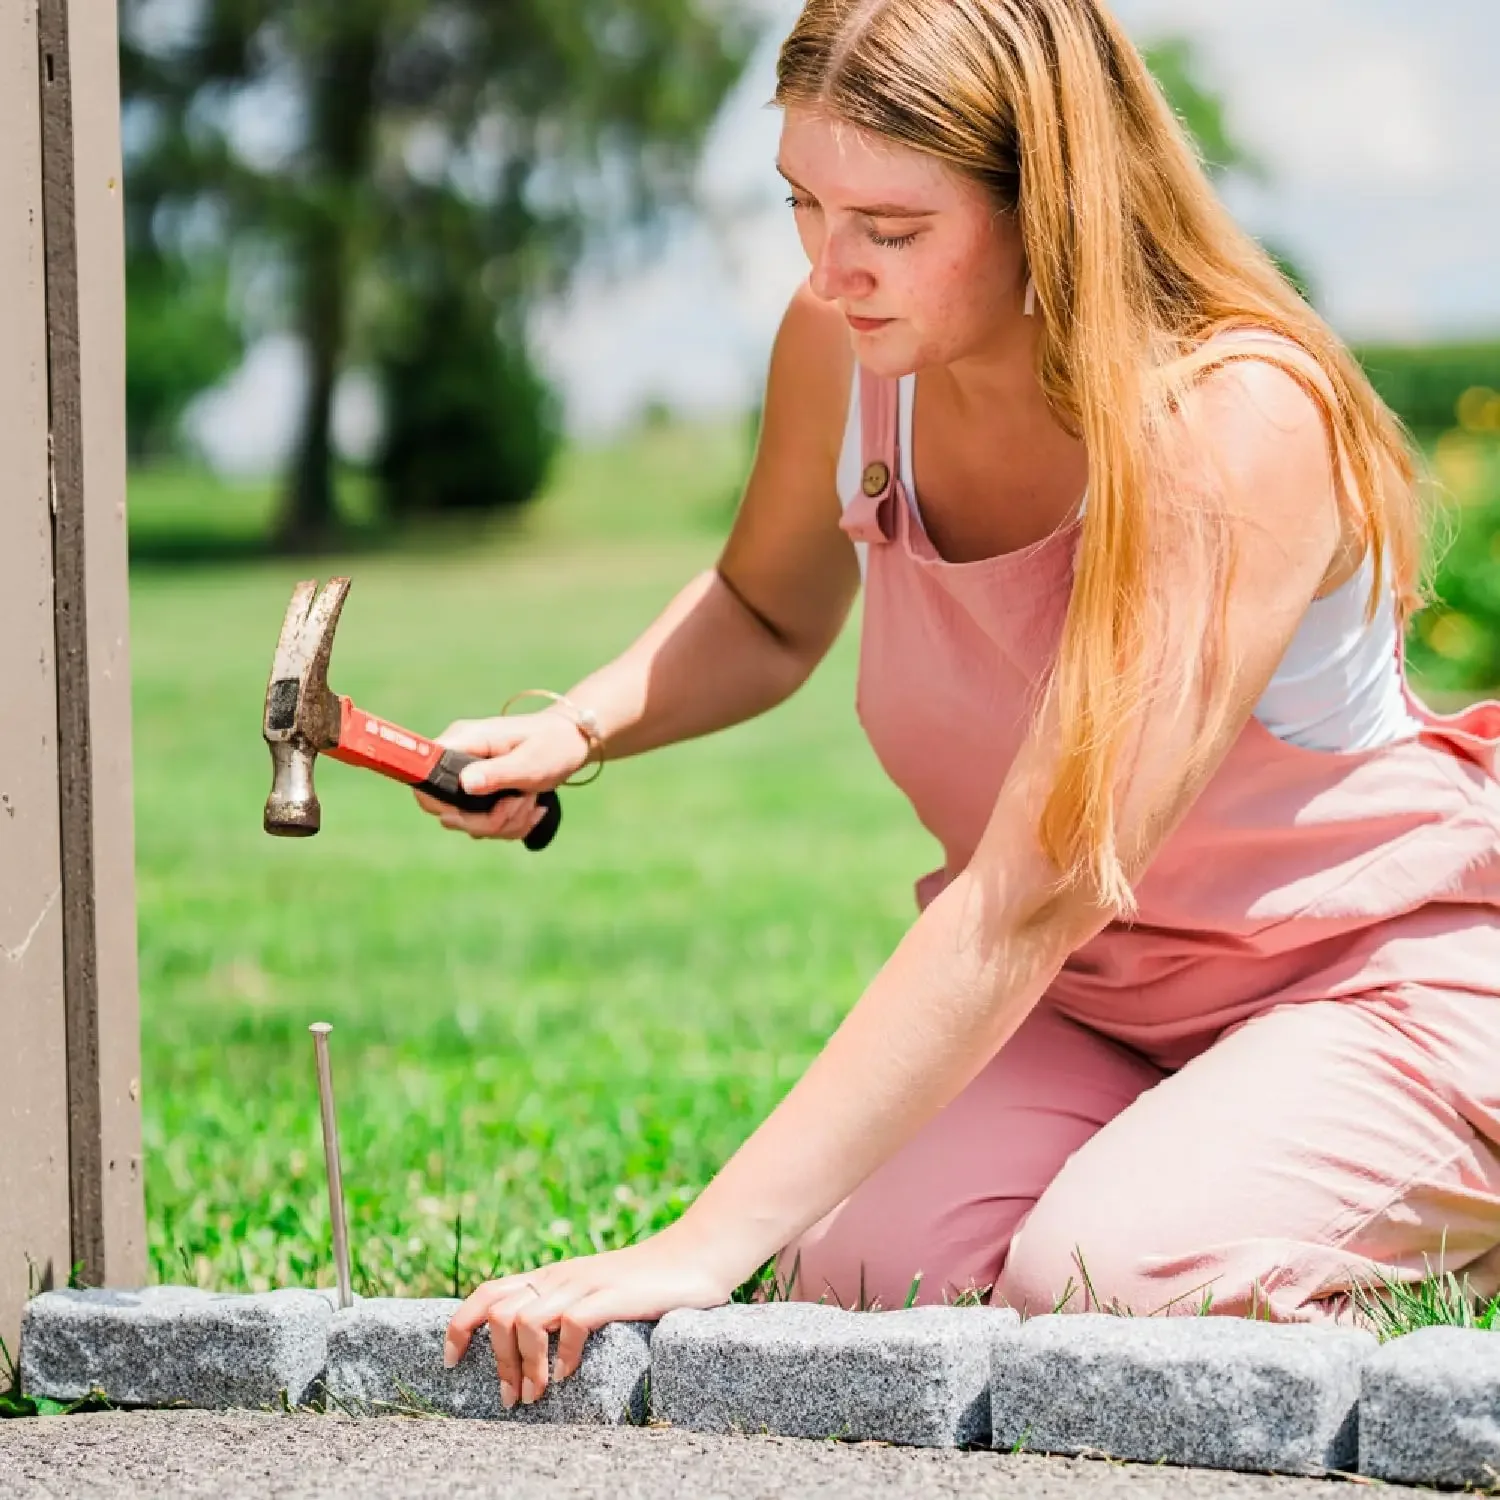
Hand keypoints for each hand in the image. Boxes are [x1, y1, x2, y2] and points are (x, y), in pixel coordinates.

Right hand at [413, 710, 589, 839]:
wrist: (570, 744)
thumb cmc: (552, 745)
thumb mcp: (530, 762)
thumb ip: (498, 773)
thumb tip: (465, 784)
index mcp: (463, 742)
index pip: (423, 775)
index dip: (439, 801)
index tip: (474, 809)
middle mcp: (458, 761)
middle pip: (446, 812)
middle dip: (488, 820)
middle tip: (520, 801)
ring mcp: (468, 781)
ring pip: (469, 825)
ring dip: (507, 823)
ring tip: (531, 799)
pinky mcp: (480, 798)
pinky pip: (485, 827)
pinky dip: (512, 826)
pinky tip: (531, 808)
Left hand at [443, 1229, 741, 1406]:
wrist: (695, 1256)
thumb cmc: (645, 1284)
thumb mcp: (592, 1291)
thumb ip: (562, 1308)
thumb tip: (524, 1346)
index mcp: (552, 1276)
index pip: (488, 1291)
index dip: (460, 1325)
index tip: (452, 1362)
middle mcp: (562, 1277)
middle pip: (499, 1311)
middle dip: (495, 1361)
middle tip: (512, 1398)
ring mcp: (586, 1284)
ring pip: (526, 1320)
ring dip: (525, 1365)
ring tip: (537, 1396)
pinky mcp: (613, 1295)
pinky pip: (572, 1323)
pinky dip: (563, 1355)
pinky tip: (570, 1374)